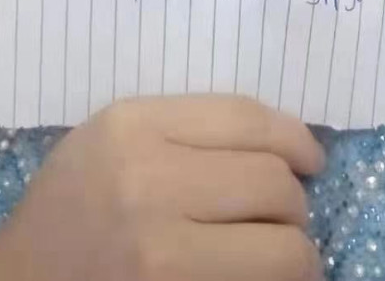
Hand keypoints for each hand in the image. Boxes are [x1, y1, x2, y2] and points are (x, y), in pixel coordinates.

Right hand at [0, 93, 326, 279]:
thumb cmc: (73, 206)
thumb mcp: (113, 139)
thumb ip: (184, 129)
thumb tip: (284, 142)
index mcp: (133, 126)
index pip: (248, 119)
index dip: (296, 139)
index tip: (310, 159)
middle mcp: (148, 181)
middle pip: (273, 181)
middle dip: (295, 202)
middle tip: (287, 215)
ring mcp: (161, 251)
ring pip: (284, 246)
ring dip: (296, 251)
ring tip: (283, 253)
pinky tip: (262, 279)